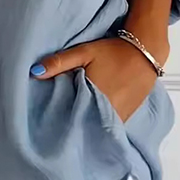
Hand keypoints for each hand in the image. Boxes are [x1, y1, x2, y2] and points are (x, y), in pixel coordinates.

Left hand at [30, 37, 162, 121]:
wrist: (144, 52)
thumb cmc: (113, 51)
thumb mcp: (84, 52)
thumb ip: (59, 62)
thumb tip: (34, 73)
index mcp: (93, 97)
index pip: (70, 117)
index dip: (58, 120)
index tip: (46, 122)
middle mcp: (107, 111)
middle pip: (82, 124)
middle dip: (70, 124)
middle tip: (55, 124)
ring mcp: (118, 117)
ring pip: (95, 127)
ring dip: (84, 125)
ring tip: (70, 123)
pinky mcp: (125, 117)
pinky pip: (107, 126)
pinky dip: (97, 123)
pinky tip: (88, 119)